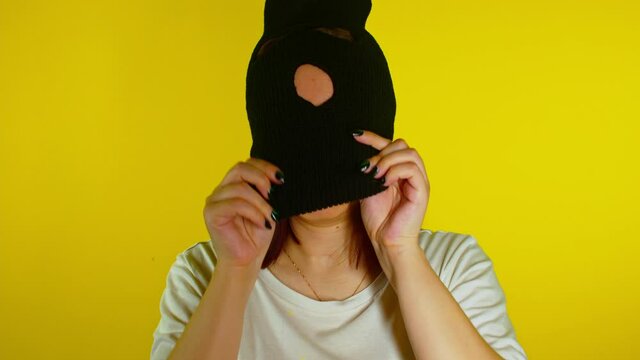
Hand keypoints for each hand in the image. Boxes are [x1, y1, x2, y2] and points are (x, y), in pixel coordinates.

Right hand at [203, 158, 282, 271]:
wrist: (246, 260)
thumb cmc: (257, 234)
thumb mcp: (268, 207)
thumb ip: (269, 191)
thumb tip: (279, 177)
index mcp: (234, 184)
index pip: (247, 164)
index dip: (265, 167)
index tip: (281, 179)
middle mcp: (222, 189)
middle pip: (240, 168)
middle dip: (261, 178)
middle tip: (273, 194)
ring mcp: (214, 200)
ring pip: (240, 188)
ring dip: (261, 203)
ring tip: (271, 216)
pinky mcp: (211, 213)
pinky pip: (235, 204)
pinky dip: (253, 212)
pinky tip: (262, 223)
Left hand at [353, 130, 429, 277]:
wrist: (386, 242)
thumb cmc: (378, 219)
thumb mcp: (367, 188)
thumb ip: (368, 171)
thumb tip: (360, 154)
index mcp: (398, 170)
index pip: (390, 145)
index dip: (373, 137)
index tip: (355, 135)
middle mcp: (411, 173)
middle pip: (402, 144)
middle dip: (381, 150)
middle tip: (367, 168)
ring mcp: (419, 181)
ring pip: (409, 153)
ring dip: (388, 160)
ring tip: (375, 175)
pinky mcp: (422, 191)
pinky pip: (412, 169)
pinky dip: (396, 171)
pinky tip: (385, 182)